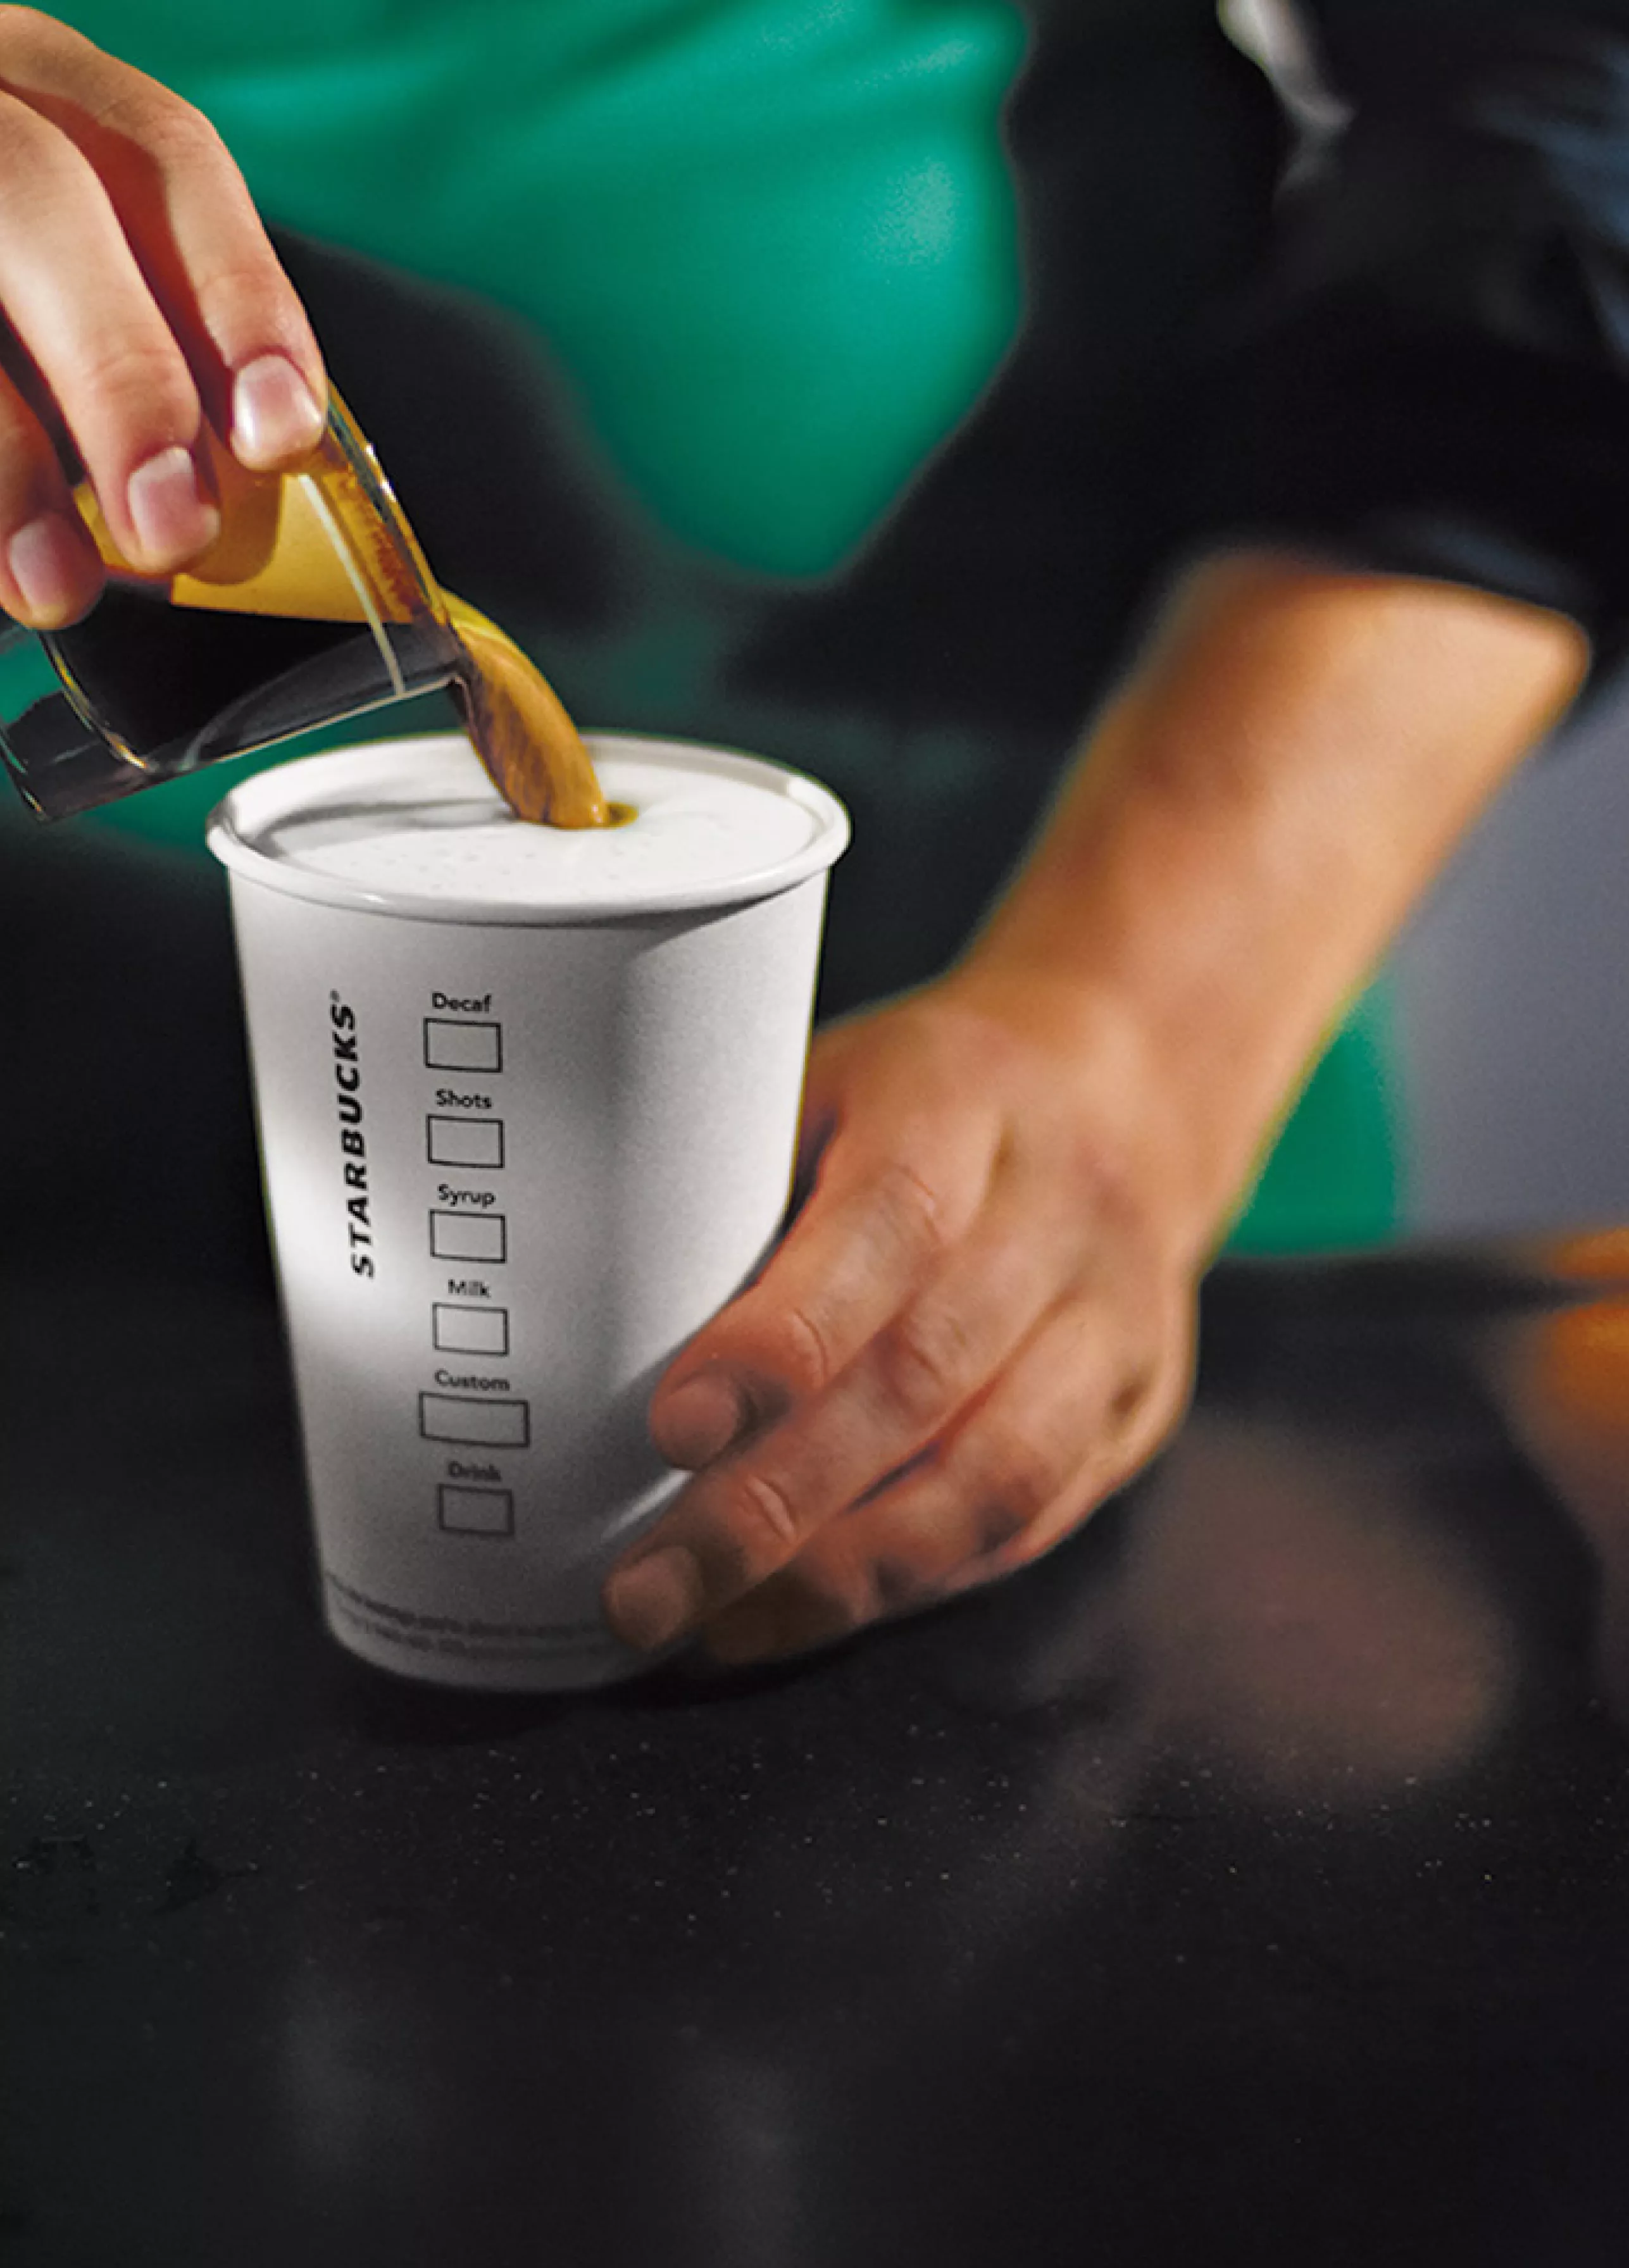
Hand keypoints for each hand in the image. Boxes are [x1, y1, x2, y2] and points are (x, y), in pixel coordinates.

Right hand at [0, 7, 324, 627]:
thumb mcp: (77, 282)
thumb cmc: (18, 303)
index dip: (238, 296)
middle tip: (174, 529)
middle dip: (123, 376)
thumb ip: (154, 346)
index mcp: (44, 91)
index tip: (279, 433)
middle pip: (41, 199)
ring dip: (8, 461)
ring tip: (59, 585)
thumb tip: (241, 478)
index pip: (163, 156)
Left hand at [604, 969, 1204, 1664]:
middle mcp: (1062, 1211)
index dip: (784, 1338)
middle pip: (927, 1376)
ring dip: (846, 1574)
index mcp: (965, 1100)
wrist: (1125, 1092)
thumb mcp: (830, 1081)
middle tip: (648, 1588)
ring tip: (719, 1629)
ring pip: (995, 1475)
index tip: (675, 1430)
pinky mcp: (1135, 1409)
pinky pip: (1028, 1523)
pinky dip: (912, 1583)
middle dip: (776, 1503)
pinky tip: (811, 1615)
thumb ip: (743, 1184)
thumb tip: (587, 1332)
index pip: (890, 1224)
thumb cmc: (923, 1099)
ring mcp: (1115, 1318)